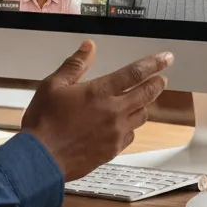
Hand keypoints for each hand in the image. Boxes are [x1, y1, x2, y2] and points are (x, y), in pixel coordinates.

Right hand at [21, 41, 172, 181]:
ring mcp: (115, 133)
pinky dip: (131, 126)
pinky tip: (123, 124)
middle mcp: (113, 112)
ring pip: (142, 116)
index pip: (135, 73)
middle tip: (161, 78)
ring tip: (140, 100)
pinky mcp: (112, 150)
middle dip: (157, 83)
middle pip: (147, 94)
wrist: (41, 159)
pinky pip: (131, 135)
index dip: (154, 63)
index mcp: (100, 92)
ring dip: (144, 105)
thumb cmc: (44, 122)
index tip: (166, 59)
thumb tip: (88, 48)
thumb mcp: (53, 85)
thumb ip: (75, 65)